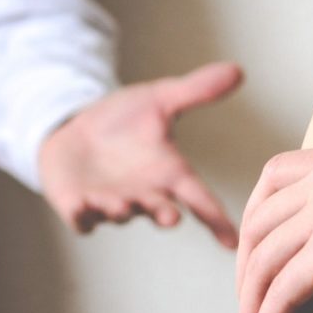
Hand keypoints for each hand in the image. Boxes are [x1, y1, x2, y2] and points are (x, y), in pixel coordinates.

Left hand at [37, 61, 243, 245]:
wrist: (75, 127)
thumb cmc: (122, 121)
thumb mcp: (159, 100)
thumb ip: (196, 91)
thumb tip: (237, 70)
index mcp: (168, 173)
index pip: (200, 198)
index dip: (217, 220)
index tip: (231, 242)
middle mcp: (144, 193)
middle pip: (160, 211)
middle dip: (164, 214)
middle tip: (171, 217)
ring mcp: (112, 203)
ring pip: (120, 214)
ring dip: (120, 211)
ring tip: (121, 205)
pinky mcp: (78, 206)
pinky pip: (81, 219)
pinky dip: (81, 215)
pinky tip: (79, 206)